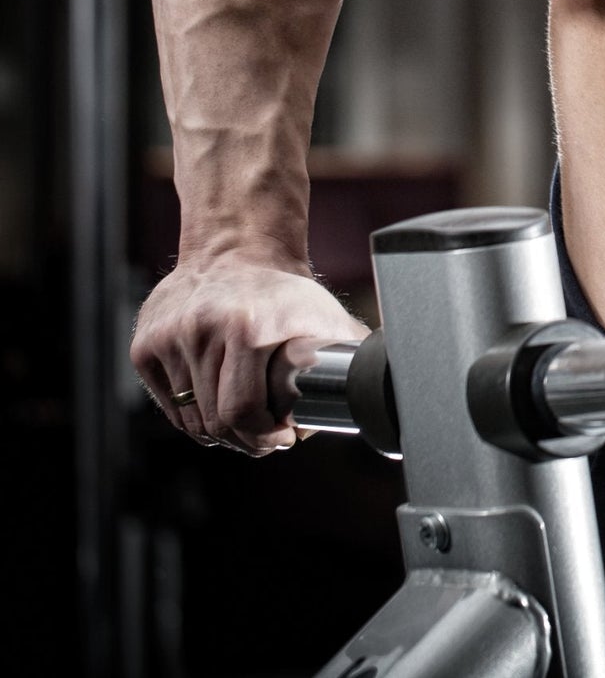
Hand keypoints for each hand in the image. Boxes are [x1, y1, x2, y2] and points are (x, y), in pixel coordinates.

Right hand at [130, 245, 368, 455]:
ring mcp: (169, 338)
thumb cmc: (285, 292)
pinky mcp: (145, 346)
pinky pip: (169, 403)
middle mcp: (202, 331)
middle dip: (244, 440)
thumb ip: (350, 357)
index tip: (280, 439)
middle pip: (215, 420)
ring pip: (189, 418)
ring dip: (216, 432)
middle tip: (263, 440)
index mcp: (247, 329)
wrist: (236, 251)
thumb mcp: (324, 317)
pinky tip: (215, 406)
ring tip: (242, 426)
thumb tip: (371, 396)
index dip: (263, 437)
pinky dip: (190, 415)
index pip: (242, 412)